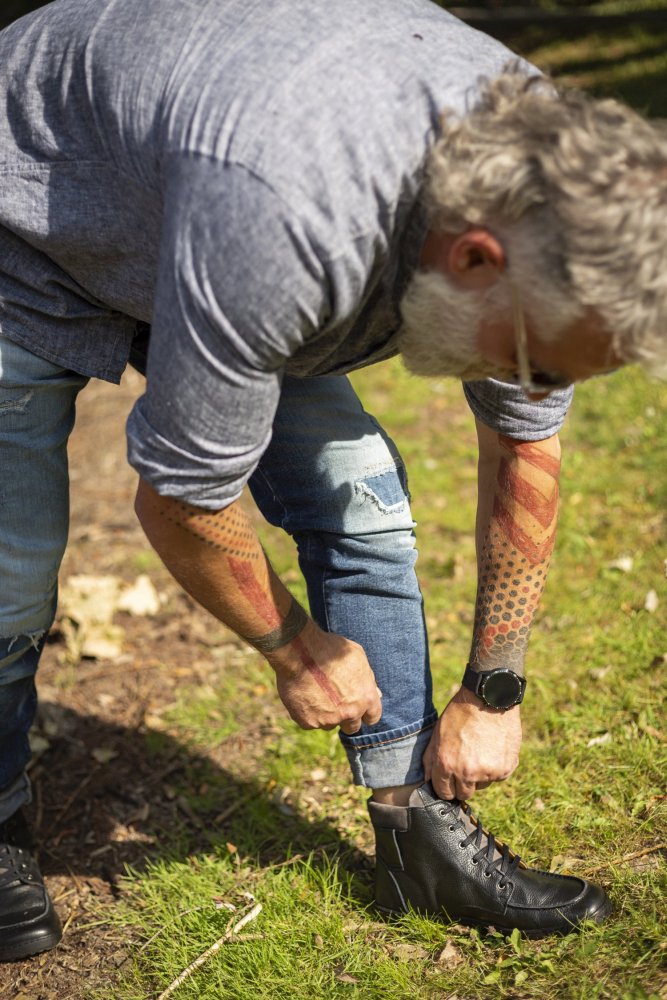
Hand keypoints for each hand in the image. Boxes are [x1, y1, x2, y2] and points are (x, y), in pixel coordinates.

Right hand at [267, 621, 382, 734]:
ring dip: (326, 714)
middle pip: (352, 727)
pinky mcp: (308, 722)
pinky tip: (305, 694)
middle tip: (335, 701)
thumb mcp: (357, 657)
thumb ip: (367, 679)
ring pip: (329, 724)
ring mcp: (329, 720)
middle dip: (346, 716)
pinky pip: (310, 721)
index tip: (356, 706)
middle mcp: (350, 713)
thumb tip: (376, 694)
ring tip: (316, 692)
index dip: (364, 712)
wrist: (299, 652)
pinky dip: (308, 712)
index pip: (372, 717)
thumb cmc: (330, 649)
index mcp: (366, 698)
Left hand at [423, 685, 521, 799]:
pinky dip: (496, 767)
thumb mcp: (437, 734)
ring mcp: (488, 772)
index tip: (450, 779)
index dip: (446, 786)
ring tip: (480, 750)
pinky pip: (498, 777)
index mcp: (446, 764)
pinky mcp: (505, 769)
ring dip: (480, 775)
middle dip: (462, 783)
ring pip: (482, 786)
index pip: (444, 793)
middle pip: (464, 794)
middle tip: (466, 763)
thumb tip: (428, 781)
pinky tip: (492, 749)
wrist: (489, 698)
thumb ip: (431, 760)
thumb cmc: (460, 713)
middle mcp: (467, 773)